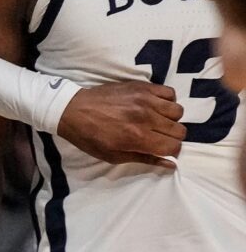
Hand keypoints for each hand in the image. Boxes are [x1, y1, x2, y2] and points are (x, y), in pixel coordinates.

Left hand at [57, 79, 183, 167]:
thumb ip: (144, 159)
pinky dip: (167, 101)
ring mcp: (146, 99)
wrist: (73, 110)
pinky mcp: (143, 86)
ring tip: (155, 121)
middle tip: (157, 136)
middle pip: (179, 130)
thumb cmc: (90, 137)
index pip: (173, 146)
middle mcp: (146, 117)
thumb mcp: (113, 155)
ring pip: (178, 111)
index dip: (171, 151)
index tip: (162, 150)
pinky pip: (169, 92)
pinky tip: (154, 106)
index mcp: (137, 138)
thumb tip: (171, 165)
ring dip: (170, 119)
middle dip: (171, 137)